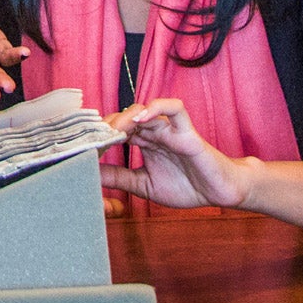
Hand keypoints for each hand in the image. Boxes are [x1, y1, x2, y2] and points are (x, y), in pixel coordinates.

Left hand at [99, 99, 256, 211]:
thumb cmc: (186, 187)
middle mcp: (154, 132)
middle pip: (125, 116)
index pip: (116, 129)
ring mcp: (170, 129)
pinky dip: (157, 107)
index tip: (83, 145)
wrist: (218, 194)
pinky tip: (141, 117)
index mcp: (144, 142)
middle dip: (107, 125)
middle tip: (94, 138)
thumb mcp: (143, 185)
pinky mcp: (187, 131)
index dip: (99, 134)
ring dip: (126, 116)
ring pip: (144, 109)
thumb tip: (89, 173)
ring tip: (114, 130)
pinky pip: (174, 108)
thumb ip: (119, 177)